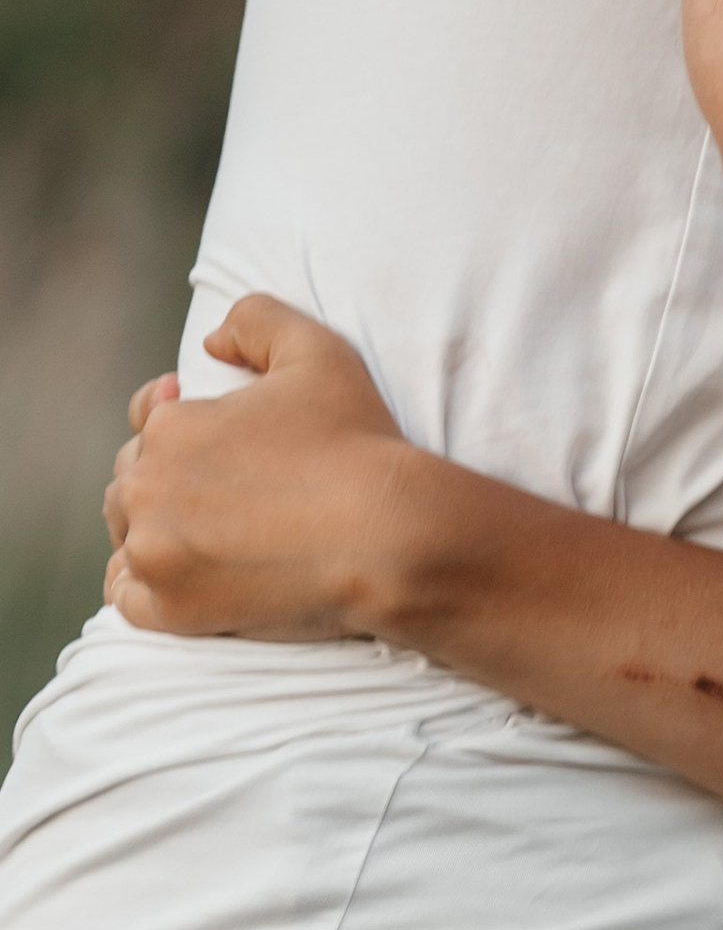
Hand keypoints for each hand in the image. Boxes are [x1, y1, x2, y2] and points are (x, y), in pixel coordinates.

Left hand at [105, 296, 413, 640]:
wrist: (389, 536)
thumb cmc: (359, 444)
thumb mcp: (317, 351)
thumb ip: (256, 319)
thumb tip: (210, 341)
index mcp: (171, 426)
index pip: (146, 424)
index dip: (177, 431)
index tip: (217, 454)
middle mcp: (145, 486)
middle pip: (132, 484)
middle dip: (166, 488)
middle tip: (219, 504)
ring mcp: (153, 552)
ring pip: (127, 539)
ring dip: (153, 536)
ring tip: (202, 542)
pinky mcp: (169, 609)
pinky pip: (128, 599)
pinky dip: (145, 589)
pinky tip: (180, 582)